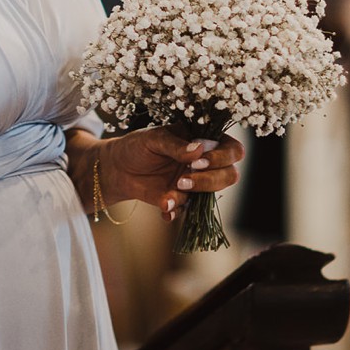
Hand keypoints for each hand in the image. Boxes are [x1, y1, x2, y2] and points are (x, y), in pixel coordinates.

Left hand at [101, 129, 242, 222]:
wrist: (117, 168)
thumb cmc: (138, 145)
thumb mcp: (153, 139)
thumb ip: (176, 145)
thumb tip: (199, 149)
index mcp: (204, 140)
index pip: (232, 150)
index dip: (222, 157)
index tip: (199, 161)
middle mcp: (205, 163)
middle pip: (230, 175)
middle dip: (210, 180)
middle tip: (184, 179)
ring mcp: (195, 183)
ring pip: (212, 194)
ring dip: (195, 196)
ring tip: (171, 193)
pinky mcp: (181, 200)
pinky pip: (187, 210)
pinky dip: (176, 210)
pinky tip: (164, 207)